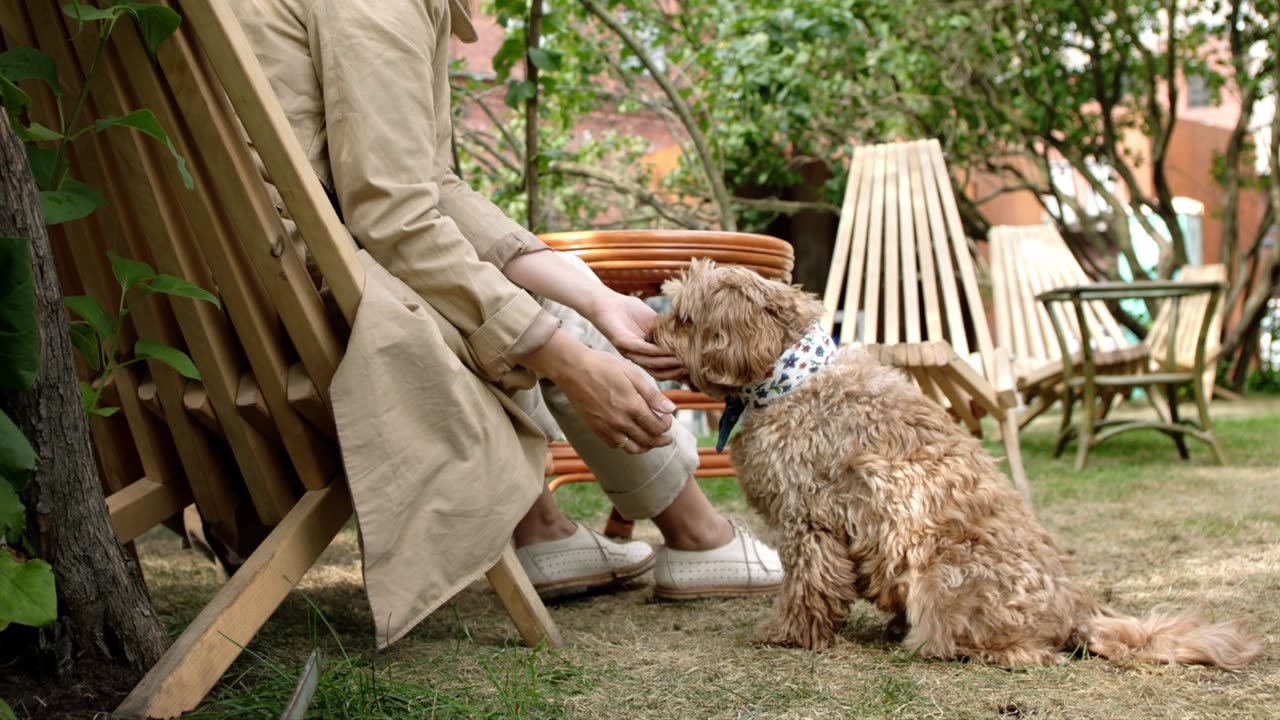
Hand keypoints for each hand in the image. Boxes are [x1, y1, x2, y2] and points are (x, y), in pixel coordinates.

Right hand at [522, 331, 676, 453]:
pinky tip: (630, 436)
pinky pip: (615, 445)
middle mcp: (621, 421)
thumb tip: (671, 409)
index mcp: (633, 406)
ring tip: (651, 441)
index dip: (666, 425)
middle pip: (648, 440)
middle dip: (660, 440)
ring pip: (632, 448)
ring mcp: (607, 428)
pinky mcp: (595, 429)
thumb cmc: (603, 367)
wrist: (573, 369)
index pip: (657, 427)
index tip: (667, 418)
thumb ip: (652, 395)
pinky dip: (626, 444)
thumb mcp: (633, 375)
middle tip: (666, 437)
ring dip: (645, 446)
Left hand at [588, 290, 686, 380]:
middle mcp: (638, 357)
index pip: (664, 368)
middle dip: (676, 373)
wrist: (607, 302)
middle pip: (659, 372)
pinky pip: (641, 350)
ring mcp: (629, 352)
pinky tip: (667, 351)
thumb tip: (691, 334)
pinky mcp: (622, 343)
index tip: (696, 374)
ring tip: (683, 363)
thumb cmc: (630, 311)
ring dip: (668, 365)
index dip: (679, 372)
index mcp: (646, 353)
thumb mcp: (655, 322)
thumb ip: (668, 331)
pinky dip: (656, 352)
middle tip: (692, 371)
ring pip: (651, 364)